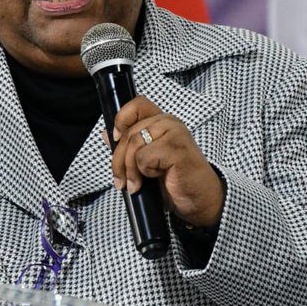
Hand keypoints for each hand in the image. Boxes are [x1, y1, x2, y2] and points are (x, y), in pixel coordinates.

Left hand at [110, 96, 225, 227]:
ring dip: (129, 170)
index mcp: (162, 122)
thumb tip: (106, 135)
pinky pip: (144, 158)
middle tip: (121, 181)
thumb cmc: (176, 180)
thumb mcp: (148, 161)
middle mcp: (169, 123)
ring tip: (134, 185)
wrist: (200, 200)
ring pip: (134, 144)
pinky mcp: (176, 149)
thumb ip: (130, 146)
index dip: (121, 119)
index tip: (116, 139)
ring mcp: (175, 133)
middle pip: (128, 132)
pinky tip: (157, 178)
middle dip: (118, 160)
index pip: (137, 104)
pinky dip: (144, 172)